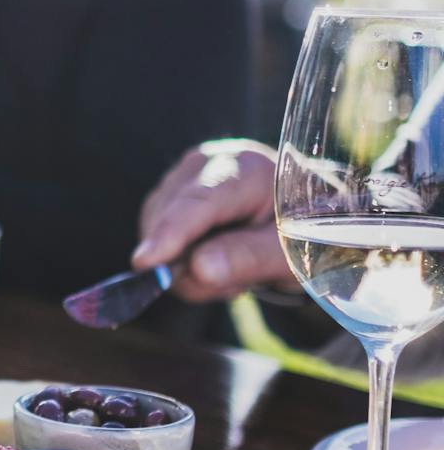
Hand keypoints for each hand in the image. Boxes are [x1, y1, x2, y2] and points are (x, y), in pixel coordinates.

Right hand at [133, 139, 289, 301]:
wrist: (304, 214)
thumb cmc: (303, 232)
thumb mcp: (289, 254)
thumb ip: (248, 258)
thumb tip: (198, 269)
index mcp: (247, 170)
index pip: (199, 202)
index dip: (171, 233)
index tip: (145, 262)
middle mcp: (207, 162)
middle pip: (170, 218)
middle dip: (189, 263)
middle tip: (235, 286)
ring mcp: (183, 175)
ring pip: (155, 229)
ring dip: (186, 265)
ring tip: (231, 269)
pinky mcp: (170, 192)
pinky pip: (155, 234)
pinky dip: (179, 258)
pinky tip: (213, 258)